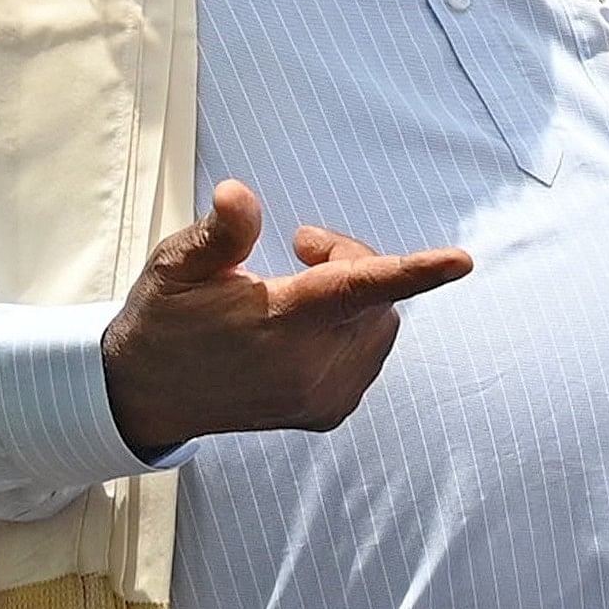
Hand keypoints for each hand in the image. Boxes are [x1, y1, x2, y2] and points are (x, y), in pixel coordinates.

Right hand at [101, 180, 472, 459]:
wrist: (146, 394)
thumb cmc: (165, 317)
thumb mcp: (177, 264)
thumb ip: (220, 232)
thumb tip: (239, 196)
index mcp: (279, 323)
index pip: (357, 288)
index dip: (415, 271)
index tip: (462, 261)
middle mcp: (309, 366)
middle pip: (376, 295)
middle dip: (352, 261)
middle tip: (299, 247)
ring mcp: (321, 396)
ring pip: (379, 324)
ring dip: (356, 297)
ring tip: (297, 289)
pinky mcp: (327, 412)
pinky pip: (370, 355)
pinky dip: (353, 329)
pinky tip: (307, 327)